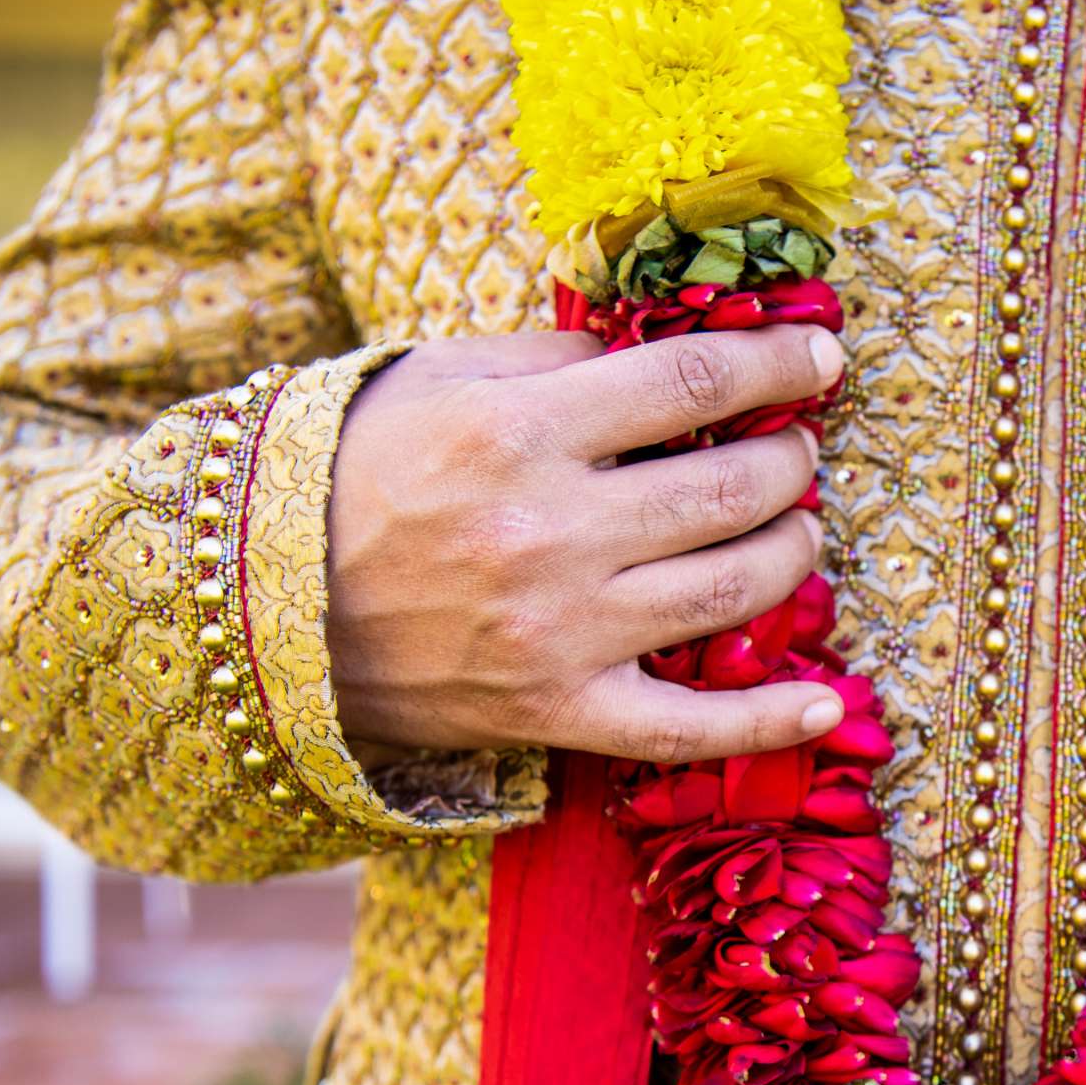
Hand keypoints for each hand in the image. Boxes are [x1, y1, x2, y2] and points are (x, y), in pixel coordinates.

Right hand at [326, 325, 845, 762]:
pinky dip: (768, 719)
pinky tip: (828, 701)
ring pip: (731, 591)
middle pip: (730, 490)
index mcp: (521, 433)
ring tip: (796, 527)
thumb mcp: (441, 379)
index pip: (692, 384)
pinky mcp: (557, 713)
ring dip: (792, 552)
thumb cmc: (356, 474)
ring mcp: (560, 632)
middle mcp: (551, 532)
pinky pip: (688, 729)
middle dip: (790, 461)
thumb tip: (668, 354)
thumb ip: (559, 360)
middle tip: (798, 449)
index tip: (820, 355)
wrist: (257, 606)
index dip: (776, 362)